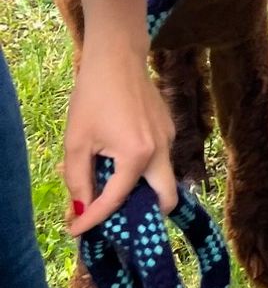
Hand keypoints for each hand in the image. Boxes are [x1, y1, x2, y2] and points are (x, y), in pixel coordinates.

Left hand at [64, 43, 176, 231]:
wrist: (118, 57)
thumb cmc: (93, 96)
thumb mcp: (77, 140)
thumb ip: (78, 180)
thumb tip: (80, 209)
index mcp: (137, 156)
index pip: (115, 200)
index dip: (92, 219)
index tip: (77, 231)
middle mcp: (161, 151)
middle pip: (165, 199)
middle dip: (145, 215)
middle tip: (117, 217)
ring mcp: (169, 138)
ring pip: (162, 177)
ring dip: (140, 187)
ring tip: (110, 177)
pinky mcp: (169, 127)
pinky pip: (160, 157)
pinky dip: (143, 166)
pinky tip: (120, 149)